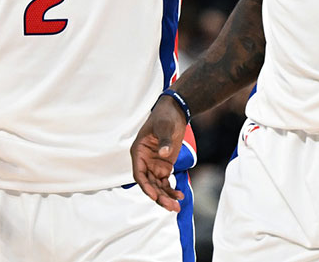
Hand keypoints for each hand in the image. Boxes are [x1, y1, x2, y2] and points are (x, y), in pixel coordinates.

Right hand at [130, 96, 186, 211]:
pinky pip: (165, 183)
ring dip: (165, 197)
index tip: (154, 196)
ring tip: (177, 207)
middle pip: (149, 184)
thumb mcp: (164, 127)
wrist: (175, 112)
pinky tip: (180, 196)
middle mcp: (144, 161)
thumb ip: (164, 140)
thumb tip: (164, 154)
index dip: (146, 187)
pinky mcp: (163, 166)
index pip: (139, 174)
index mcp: (138, 152)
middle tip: (171, 207)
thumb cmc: (165, 117)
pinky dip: (171, 190)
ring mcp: (153, 165)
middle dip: (159, 196)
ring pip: (157, 186)